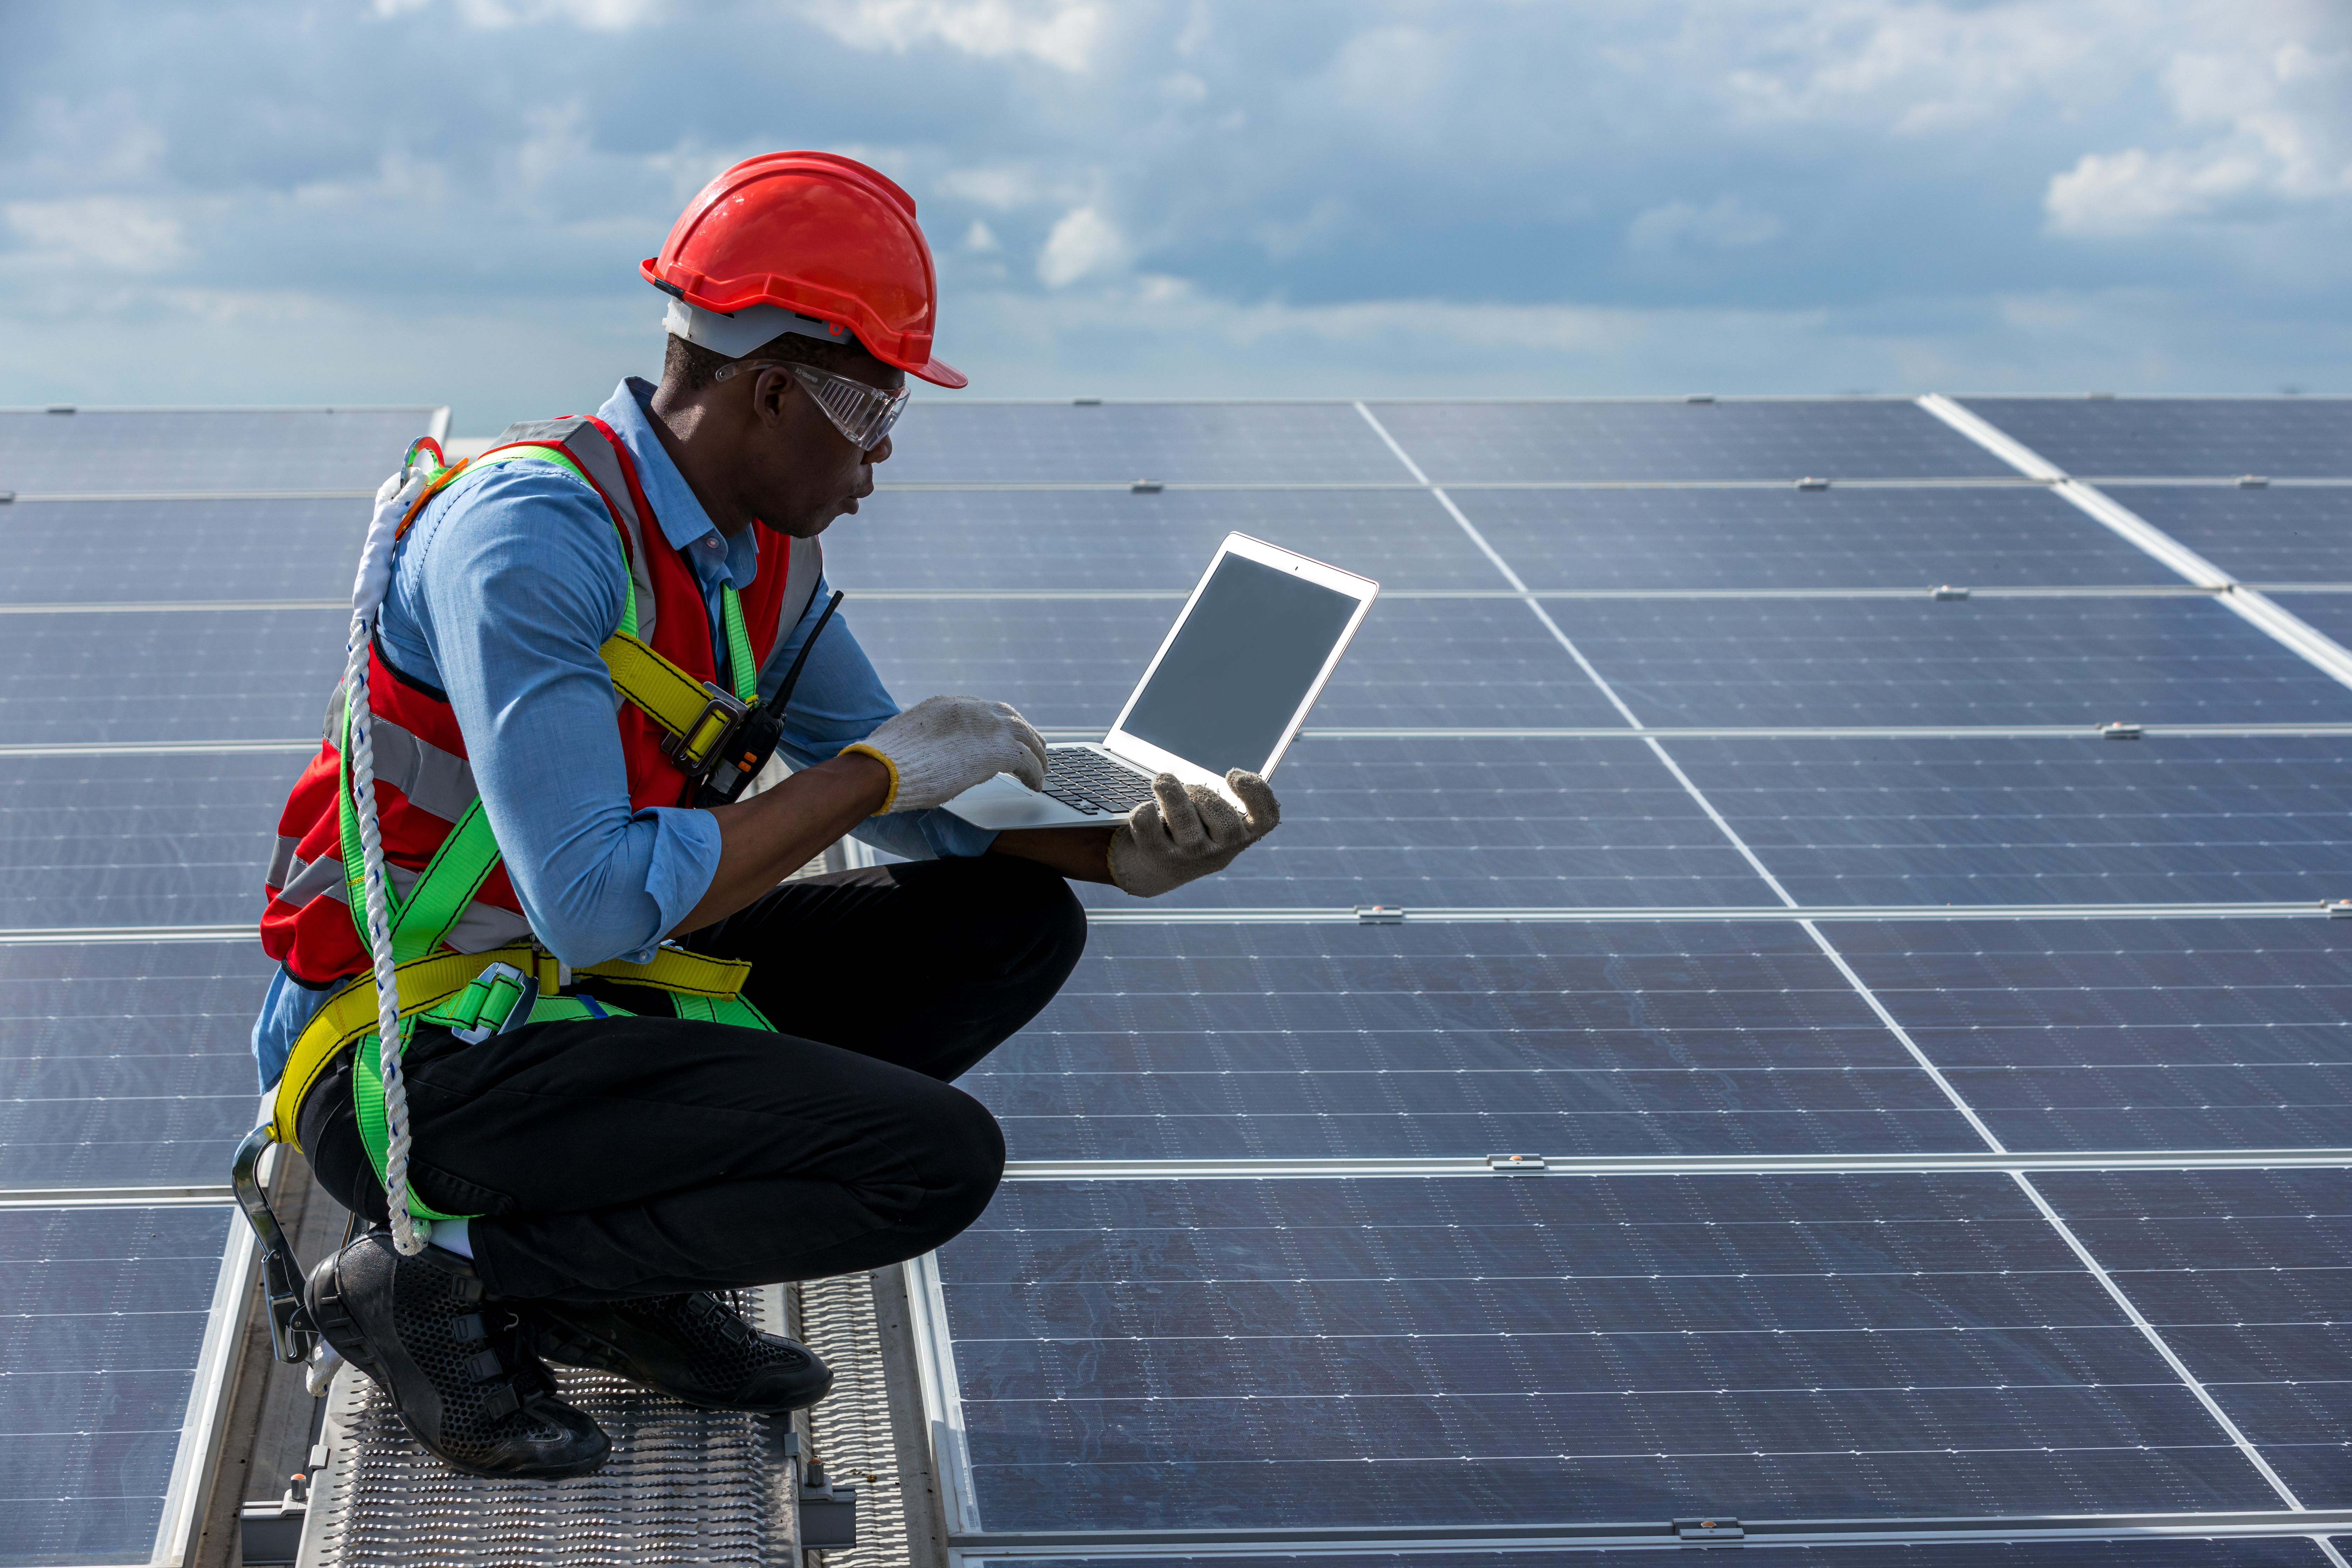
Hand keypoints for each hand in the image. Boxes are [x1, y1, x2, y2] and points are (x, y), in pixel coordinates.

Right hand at [841, 695, 1047, 812]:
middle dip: (1025, 734)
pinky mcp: (998, 750)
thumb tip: (931, 752)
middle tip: (1035, 748)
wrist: (885, 767)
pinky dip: (1035, 774)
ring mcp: (988, 726)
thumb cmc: (888, 761)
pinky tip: (1036, 785)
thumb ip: (928, 738)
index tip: (1005, 737)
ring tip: (1042, 770)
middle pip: (1012, 718)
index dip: (999, 726)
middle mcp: (972, 709)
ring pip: (1027, 737)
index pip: (985, 711)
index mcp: (948, 704)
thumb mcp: (910, 738)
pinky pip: (1028, 762)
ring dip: (1037, 754)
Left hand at [1107, 770, 1279, 897]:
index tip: (1233, 774)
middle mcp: (1220, 853)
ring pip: (1187, 825)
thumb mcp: (1209, 817)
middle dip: (1203, 794)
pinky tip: (1145, 807)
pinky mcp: (1159, 859)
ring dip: (1173, 795)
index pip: (1266, 819)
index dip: (1257, 794)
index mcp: (1241, 836)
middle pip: (1225, 821)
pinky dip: (1145, 813)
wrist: (1150, 869)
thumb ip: (1217, 797)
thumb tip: (1205, 765)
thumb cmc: (1186, 829)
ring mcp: (1190, 858)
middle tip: (1186, 786)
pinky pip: (1150, 830)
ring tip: (1162, 781)